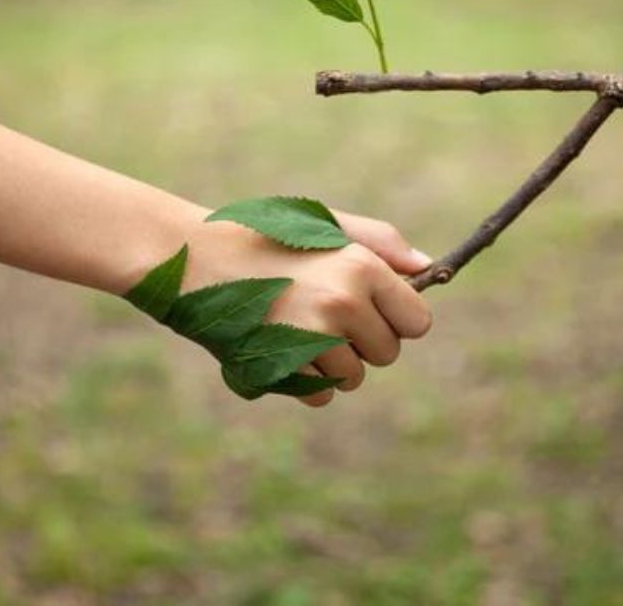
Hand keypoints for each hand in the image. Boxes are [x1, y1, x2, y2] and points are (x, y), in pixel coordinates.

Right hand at [183, 209, 432, 406]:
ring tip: (295, 325)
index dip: (396, 318)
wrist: (193, 257)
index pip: (418, 321)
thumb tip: (429, 268)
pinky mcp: (283, 368)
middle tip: (322, 312)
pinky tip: (279, 346)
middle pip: (388, 354)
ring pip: (354, 377)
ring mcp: (312, 339)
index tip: (371, 308)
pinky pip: (320, 395)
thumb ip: (381, 243)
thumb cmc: (265, 236)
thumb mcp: (325, 226)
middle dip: (363, 341)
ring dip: (332, 362)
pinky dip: (304, 380)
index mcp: (361, 266)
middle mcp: (343, 303)